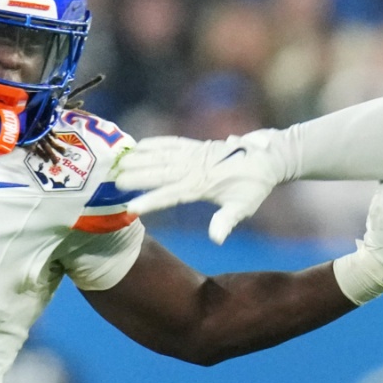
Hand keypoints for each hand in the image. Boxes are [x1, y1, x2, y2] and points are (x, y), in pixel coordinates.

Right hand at [114, 131, 287, 243]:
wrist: (268, 156)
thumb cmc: (254, 186)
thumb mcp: (243, 207)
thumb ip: (226, 221)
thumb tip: (217, 239)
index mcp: (202, 185)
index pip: (171, 195)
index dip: (151, 201)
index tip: (132, 208)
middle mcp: (194, 168)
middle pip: (160, 173)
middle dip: (137, 177)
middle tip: (115, 181)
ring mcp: (194, 155)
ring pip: (162, 156)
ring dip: (140, 158)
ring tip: (119, 162)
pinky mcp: (196, 146)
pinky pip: (172, 143)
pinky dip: (155, 143)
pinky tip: (139, 144)